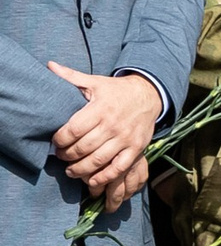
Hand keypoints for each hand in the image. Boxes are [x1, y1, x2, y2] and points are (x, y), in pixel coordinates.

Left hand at [48, 64, 162, 199]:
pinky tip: (92, 180)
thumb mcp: (94, 82)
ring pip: (98, 161)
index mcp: (100, 109)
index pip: (73, 130)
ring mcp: (125, 138)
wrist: (148, 95)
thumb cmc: (115, 91)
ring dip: (80, 170)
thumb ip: (70, 76)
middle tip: (61, 156)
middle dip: (67, 156)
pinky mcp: (136, 149)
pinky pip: (118, 168)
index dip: (60, 140)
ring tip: (71, 170)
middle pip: (83, 148)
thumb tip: (49, 65)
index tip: (55, 142)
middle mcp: (113, 125)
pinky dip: (104, 177)